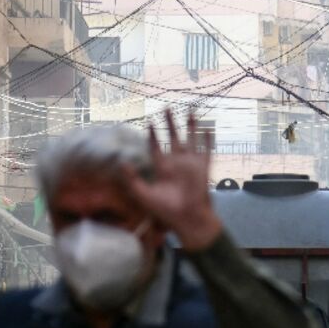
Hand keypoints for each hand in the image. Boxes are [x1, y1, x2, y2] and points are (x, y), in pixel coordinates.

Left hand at [124, 110, 220, 250]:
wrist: (187, 219)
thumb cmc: (166, 211)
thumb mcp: (144, 195)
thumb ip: (132, 179)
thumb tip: (121, 163)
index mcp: (162, 169)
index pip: (156, 148)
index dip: (153, 135)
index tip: (149, 123)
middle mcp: (176, 164)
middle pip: (173, 138)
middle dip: (169, 124)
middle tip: (166, 108)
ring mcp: (190, 165)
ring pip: (190, 139)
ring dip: (190, 126)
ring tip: (189, 110)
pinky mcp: (202, 168)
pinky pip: (206, 151)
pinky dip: (207, 140)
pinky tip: (208, 128)